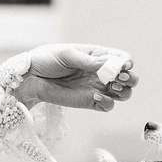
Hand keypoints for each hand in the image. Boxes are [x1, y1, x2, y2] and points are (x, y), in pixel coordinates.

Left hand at [16, 44, 138, 111]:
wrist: (31, 78)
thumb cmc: (47, 60)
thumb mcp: (67, 55)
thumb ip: (89, 61)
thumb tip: (109, 66)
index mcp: (98, 55)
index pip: (122, 58)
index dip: (126, 63)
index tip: (122, 66)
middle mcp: (102, 72)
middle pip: (129, 77)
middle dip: (130, 78)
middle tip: (118, 78)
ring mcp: (98, 87)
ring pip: (124, 93)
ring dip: (124, 91)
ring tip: (111, 87)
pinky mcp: (91, 102)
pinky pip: (108, 106)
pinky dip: (108, 102)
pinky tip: (96, 96)